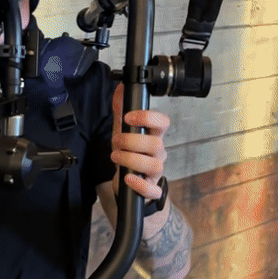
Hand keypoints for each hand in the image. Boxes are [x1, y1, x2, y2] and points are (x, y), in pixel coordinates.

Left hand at [111, 83, 168, 201]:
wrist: (129, 181)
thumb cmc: (129, 152)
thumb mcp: (123, 130)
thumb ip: (120, 110)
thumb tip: (120, 88)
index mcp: (153, 136)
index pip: (162, 123)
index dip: (148, 118)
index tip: (129, 117)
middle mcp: (158, 153)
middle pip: (156, 144)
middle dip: (132, 141)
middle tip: (117, 141)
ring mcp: (156, 171)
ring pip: (154, 165)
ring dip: (131, 159)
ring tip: (116, 156)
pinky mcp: (151, 189)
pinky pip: (152, 190)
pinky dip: (140, 184)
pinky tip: (128, 178)